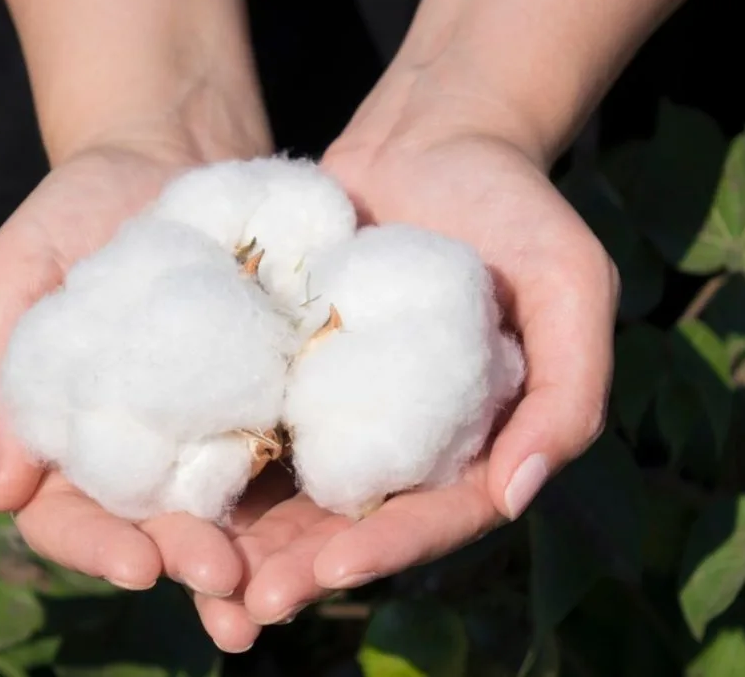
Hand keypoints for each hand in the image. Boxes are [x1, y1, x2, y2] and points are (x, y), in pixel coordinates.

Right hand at [0, 142, 281, 599]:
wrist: (168, 156)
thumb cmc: (75, 209)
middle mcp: (138, 446)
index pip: (67, 515)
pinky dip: (302, 493)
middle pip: (154, 527)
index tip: (136, 564)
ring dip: (250, 557)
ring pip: (224, 511)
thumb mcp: (16, 271)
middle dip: (185, 559)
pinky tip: (330, 520)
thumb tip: (3, 485)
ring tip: (273, 587)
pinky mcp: (267, 397)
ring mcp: (208, 426)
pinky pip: (285, 451)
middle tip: (221, 577)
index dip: (95, 547)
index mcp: (66, 433)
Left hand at [190, 133, 619, 649]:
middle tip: (246, 606)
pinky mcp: (291, 369)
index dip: (387, 548)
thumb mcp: (571, 283)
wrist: (433, 138)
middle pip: (354, 522)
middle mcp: (406, 437)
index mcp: (476, 438)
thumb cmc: (515, 206)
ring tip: (199, 576)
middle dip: (302, 568)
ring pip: (294, 489)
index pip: (434, 515)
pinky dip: (219, 462)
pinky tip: (172, 493)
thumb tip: (520, 495)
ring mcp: (343, 406)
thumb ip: (570, 391)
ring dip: (250, 539)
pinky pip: (255, 422)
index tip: (331, 570)